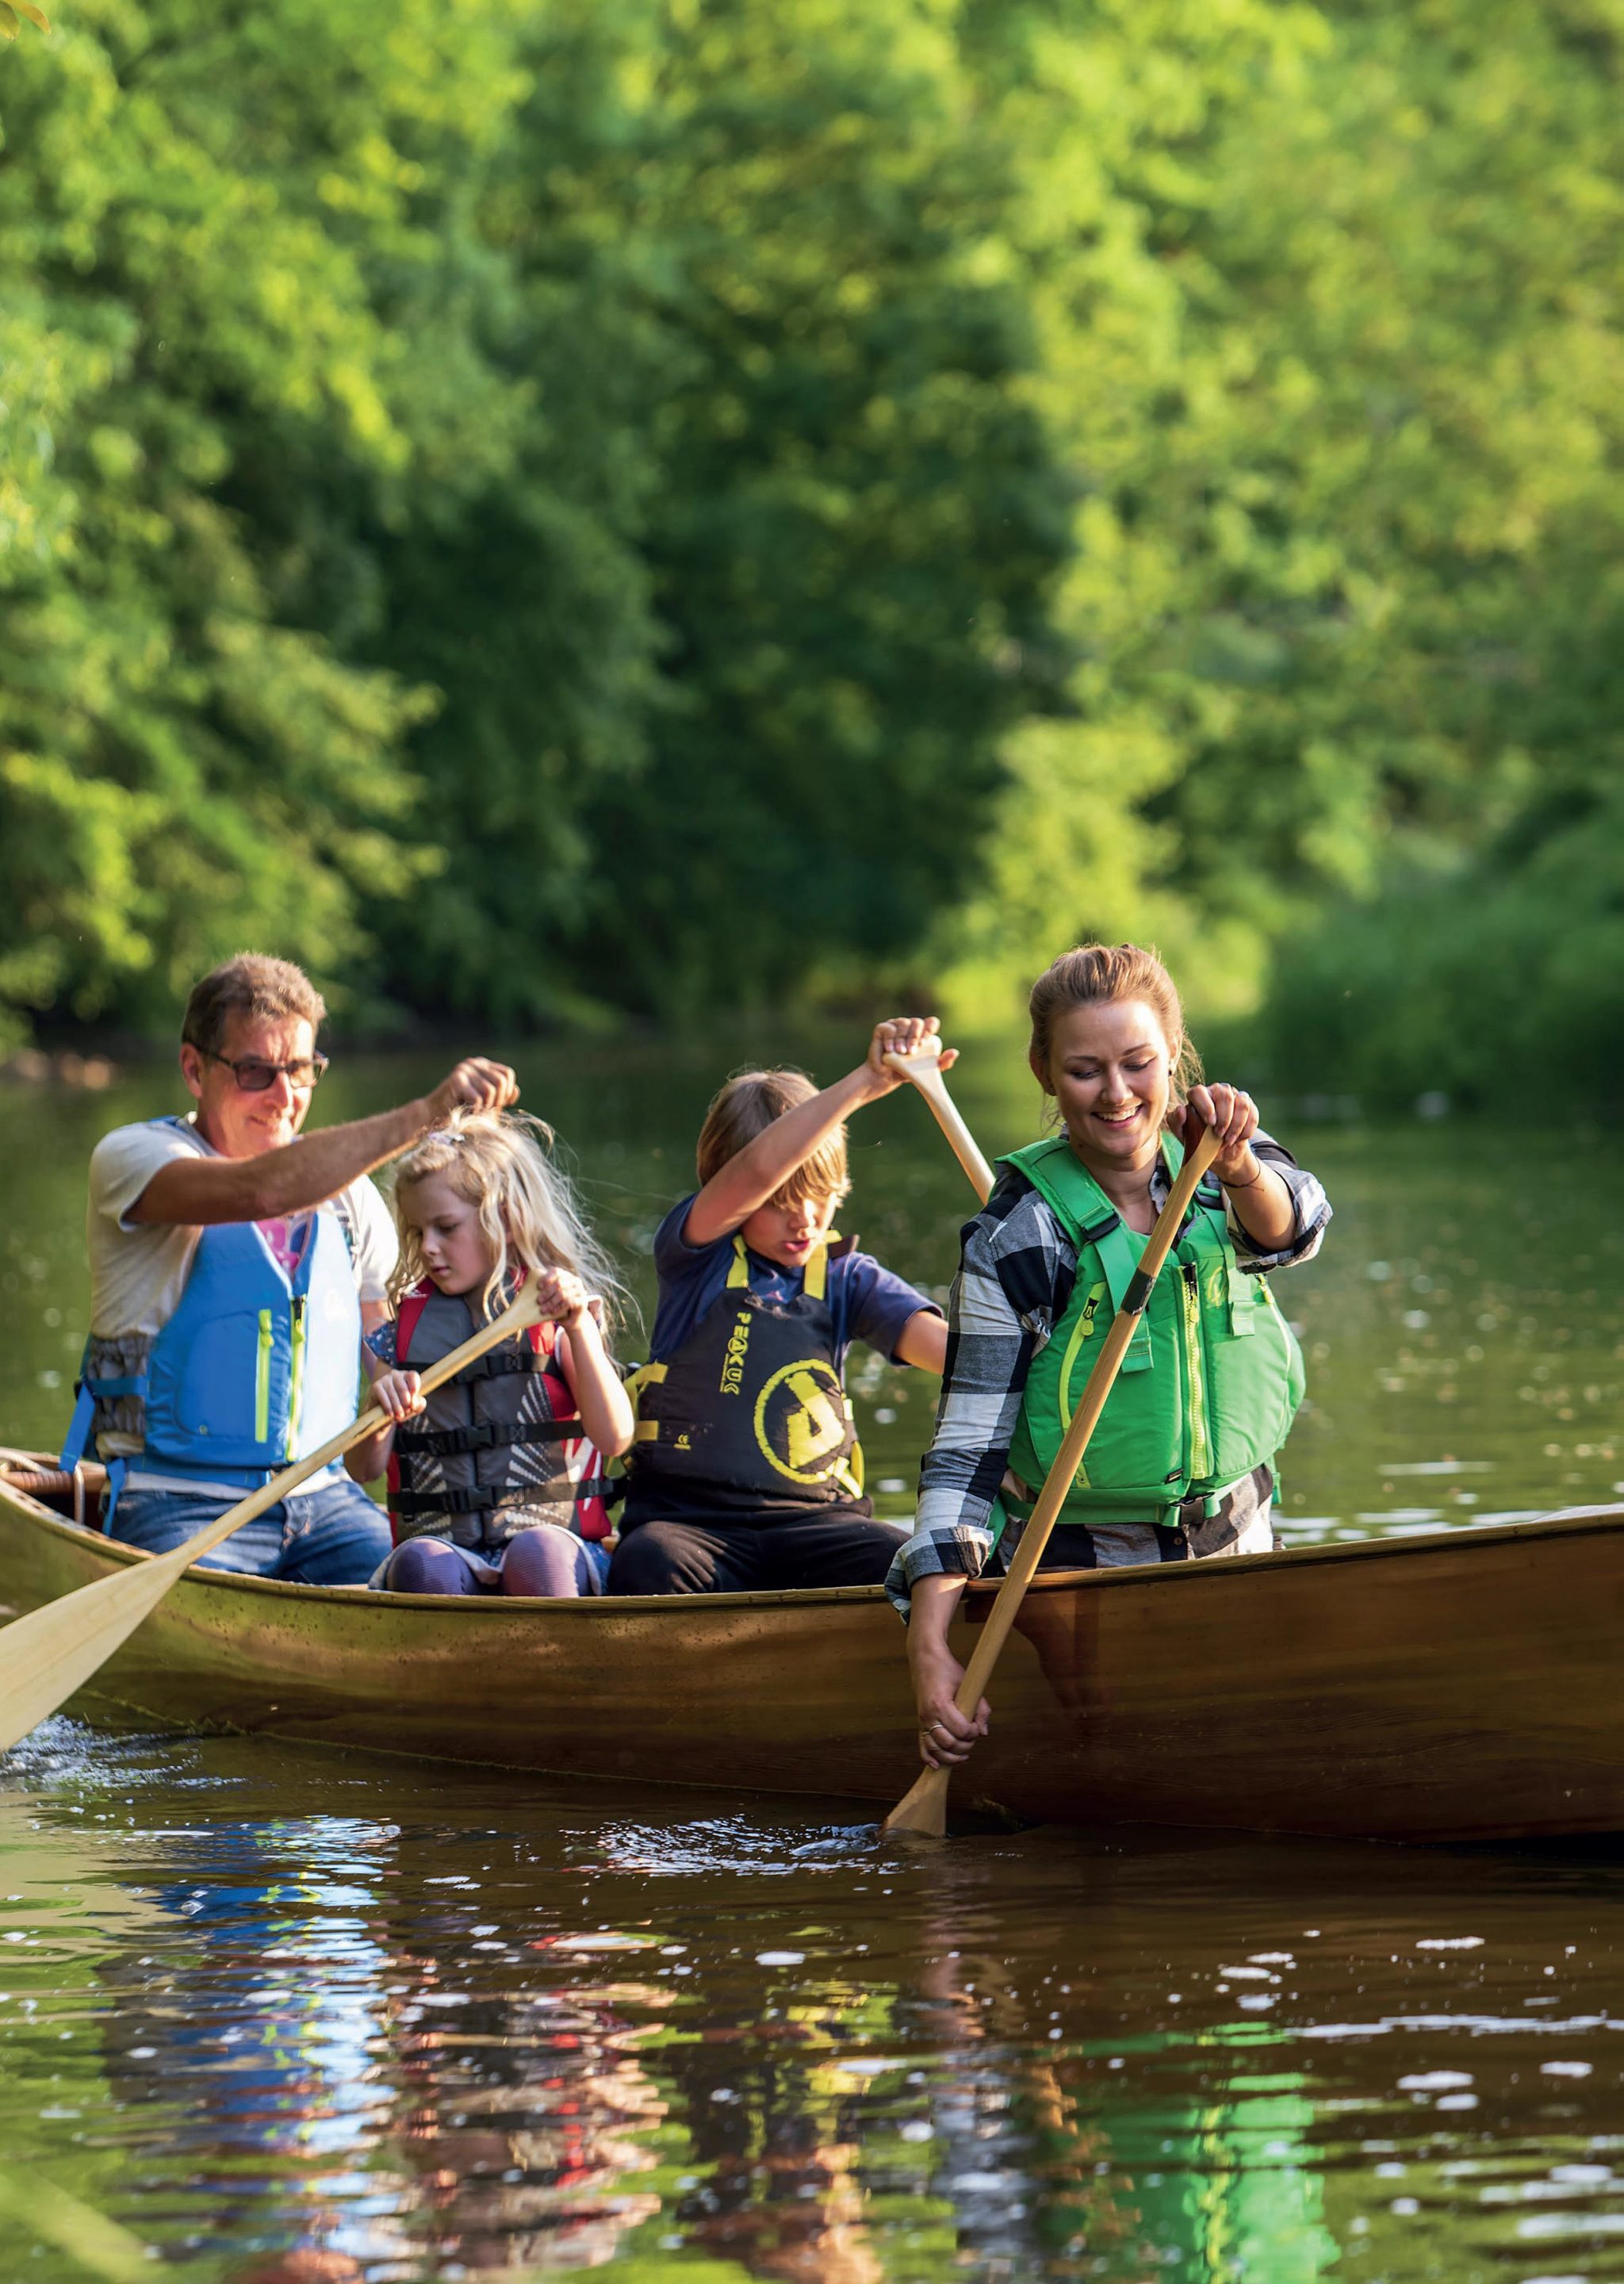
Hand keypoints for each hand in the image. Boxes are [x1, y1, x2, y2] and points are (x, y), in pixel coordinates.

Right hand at [373, 1368, 424, 1421]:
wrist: (382, 1415)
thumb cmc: (401, 1408)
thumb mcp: (413, 1408)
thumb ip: (419, 1404)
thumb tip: (415, 1403)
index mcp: (408, 1377)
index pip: (413, 1376)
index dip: (414, 1385)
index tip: (414, 1396)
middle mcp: (396, 1375)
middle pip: (402, 1387)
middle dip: (406, 1401)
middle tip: (407, 1411)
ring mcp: (385, 1379)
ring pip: (392, 1393)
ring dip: (397, 1406)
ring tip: (399, 1416)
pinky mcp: (376, 1386)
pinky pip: (383, 1396)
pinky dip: (387, 1406)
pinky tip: (390, 1414)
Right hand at [425, 1057, 519, 1126]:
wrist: (432, 1115)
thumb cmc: (462, 1110)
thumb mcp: (487, 1101)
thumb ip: (501, 1095)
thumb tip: (515, 1091)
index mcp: (482, 1064)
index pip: (507, 1074)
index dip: (507, 1092)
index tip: (497, 1104)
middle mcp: (473, 1063)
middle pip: (501, 1081)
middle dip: (497, 1100)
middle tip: (485, 1109)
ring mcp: (464, 1069)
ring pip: (491, 1091)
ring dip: (485, 1107)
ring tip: (475, 1110)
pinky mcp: (456, 1080)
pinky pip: (478, 1098)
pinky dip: (475, 1110)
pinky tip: (466, 1111)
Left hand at [534, 1264, 589, 1325]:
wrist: (572, 1320)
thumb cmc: (557, 1306)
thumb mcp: (549, 1297)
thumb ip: (540, 1290)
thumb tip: (520, 1288)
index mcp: (566, 1276)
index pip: (556, 1271)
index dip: (546, 1278)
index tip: (538, 1287)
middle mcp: (574, 1280)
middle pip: (559, 1283)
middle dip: (547, 1292)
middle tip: (538, 1301)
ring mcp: (580, 1290)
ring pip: (563, 1293)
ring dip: (551, 1302)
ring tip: (543, 1309)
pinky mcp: (582, 1301)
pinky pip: (569, 1302)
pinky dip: (559, 1307)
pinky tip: (552, 1311)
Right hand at [863, 1015, 959, 1098]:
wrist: (886, 1077)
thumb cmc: (907, 1071)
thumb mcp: (927, 1069)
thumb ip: (942, 1062)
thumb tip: (955, 1053)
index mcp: (922, 1032)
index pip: (931, 1022)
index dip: (929, 1030)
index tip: (924, 1043)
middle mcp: (910, 1026)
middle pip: (917, 1022)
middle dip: (915, 1036)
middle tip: (912, 1051)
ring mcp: (896, 1025)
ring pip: (903, 1024)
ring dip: (902, 1039)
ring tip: (901, 1052)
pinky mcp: (883, 1028)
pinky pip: (888, 1029)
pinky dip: (890, 1039)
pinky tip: (890, 1049)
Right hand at [910, 1634, 989, 1768]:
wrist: (925, 1659)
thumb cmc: (948, 1670)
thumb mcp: (969, 1684)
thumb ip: (981, 1708)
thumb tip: (984, 1733)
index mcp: (940, 1704)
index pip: (961, 1731)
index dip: (973, 1733)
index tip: (977, 1727)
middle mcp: (928, 1715)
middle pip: (948, 1744)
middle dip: (964, 1746)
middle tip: (973, 1738)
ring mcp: (922, 1720)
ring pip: (935, 1749)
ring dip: (951, 1757)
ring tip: (963, 1754)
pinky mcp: (920, 1723)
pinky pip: (922, 1746)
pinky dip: (929, 1758)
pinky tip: (938, 1766)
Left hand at [1176, 1083, 1260, 1187]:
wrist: (1220, 1152)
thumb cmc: (1198, 1141)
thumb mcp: (1183, 1135)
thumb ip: (1176, 1122)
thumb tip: (1181, 1110)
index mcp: (1197, 1095)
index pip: (1198, 1091)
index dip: (1205, 1107)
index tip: (1210, 1123)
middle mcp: (1215, 1091)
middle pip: (1224, 1094)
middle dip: (1224, 1118)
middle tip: (1219, 1135)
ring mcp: (1234, 1095)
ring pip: (1241, 1102)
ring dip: (1236, 1125)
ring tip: (1228, 1140)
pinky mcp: (1248, 1104)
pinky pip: (1252, 1112)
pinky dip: (1246, 1129)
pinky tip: (1239, 1138)